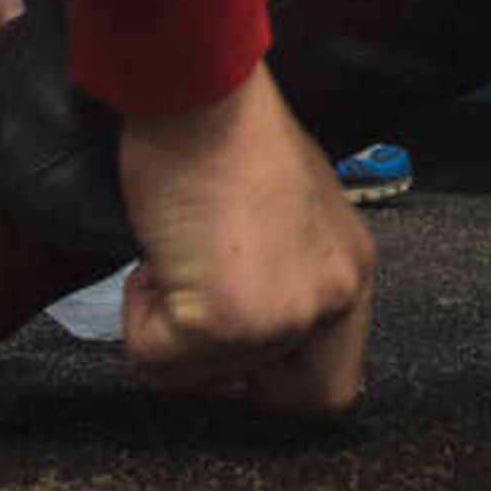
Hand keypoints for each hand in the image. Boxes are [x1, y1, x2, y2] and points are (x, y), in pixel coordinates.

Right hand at [117, 63, 374, 411]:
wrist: (199, 90)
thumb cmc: (230, 130)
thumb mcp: (291, 211)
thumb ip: (287, 271)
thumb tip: (246, 320)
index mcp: (352, 272)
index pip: (334, 386)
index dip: (277, 379)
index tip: (236, 342)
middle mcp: (332, 300)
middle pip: (280, 399)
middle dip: (222, 364)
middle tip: (194, 307)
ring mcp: (282, 316)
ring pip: (200, 377)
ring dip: (169, 324)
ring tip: (174, 248)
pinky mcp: (226, 320)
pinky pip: (155, 355)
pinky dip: (138, 313)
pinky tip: (157, 251)